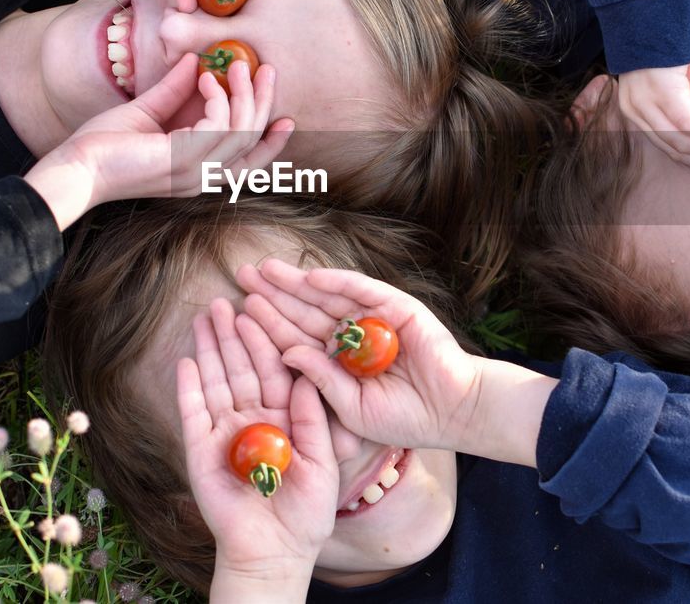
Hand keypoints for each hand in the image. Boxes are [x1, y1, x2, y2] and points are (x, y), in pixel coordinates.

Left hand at [23, 54, 291, 229]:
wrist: (76, 167)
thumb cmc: (103, 147)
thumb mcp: (147, 112)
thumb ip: (173, 92)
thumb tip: (195, 63)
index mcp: (198, 172)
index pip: (249, 163)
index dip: (271, 141)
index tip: (285, 115)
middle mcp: (202, 177)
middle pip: (253, 142)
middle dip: (263, 103)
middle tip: (265, 69)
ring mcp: (195, 171)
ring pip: (242, 131)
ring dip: (245, 94)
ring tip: (238, 63)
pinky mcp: (183, 158)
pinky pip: (219, 124)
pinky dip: (218, 97)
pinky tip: (206, 78)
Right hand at [178, 300, 337, 582]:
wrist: (276, 550)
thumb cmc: (306, 511)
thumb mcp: (322, 460)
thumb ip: (314, 418)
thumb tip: (309, 373)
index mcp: (284, 416)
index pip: (274, 370)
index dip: (266, 340)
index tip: (261, 308)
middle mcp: (252, 418)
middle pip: (241, 368)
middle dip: (232, 334)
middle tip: (225, 300)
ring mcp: (225, 432)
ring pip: (215, 382)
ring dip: (209, 350)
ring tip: (203, 317)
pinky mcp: (201, 450)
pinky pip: (193, 413)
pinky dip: (189, 388)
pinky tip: (186, 361)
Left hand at [238, 260, 482, 453]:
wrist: (452, 412)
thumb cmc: (403, 419)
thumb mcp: (351, 410)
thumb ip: (320, 382)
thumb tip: (287, 354)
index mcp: (338, 363)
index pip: (296, 339)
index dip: (268, 326)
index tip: (238, 313)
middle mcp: (352, 337)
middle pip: (304, 311)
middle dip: (273, 295)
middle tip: (241, 276)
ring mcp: (373, 319)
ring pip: (327, 296)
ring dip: (296, 282)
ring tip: (265, 269)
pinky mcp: (395, 306)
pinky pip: (361, 291)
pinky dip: (337, 282)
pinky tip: (310, 276)